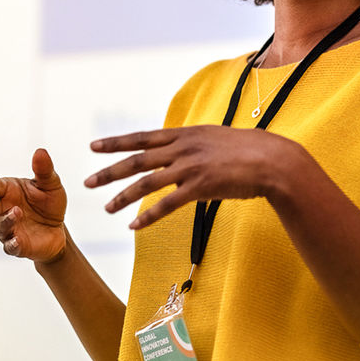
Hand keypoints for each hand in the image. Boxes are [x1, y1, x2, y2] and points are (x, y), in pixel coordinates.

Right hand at [0, 148, 68, 262]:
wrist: (58, 228)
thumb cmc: (48, 203)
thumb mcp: (50, 184)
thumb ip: (44, 170)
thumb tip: (40, 151)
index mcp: (6, 191)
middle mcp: (1, 210)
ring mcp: (7, 229)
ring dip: (5, 219)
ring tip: (17, 212)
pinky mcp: (17, 245)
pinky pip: (10, 246)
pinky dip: (12, 243)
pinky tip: (17, 239)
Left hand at [85, 125, 300, 229]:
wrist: (273, 160)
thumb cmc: (248, 151)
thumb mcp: (215, 138)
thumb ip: (193, 143)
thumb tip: (178, 148)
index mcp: (185, 133)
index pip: (142, 137)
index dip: (116, 142)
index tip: (94, 146)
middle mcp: (183, 147)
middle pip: (137, 159)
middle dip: (109, 171)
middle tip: (87, 182)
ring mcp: (190, 166)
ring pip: (146, 182)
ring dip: (123, 197)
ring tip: (106, 208)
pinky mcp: (201, 186)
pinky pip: (167, 204)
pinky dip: (148, 216)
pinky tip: (134, 227)